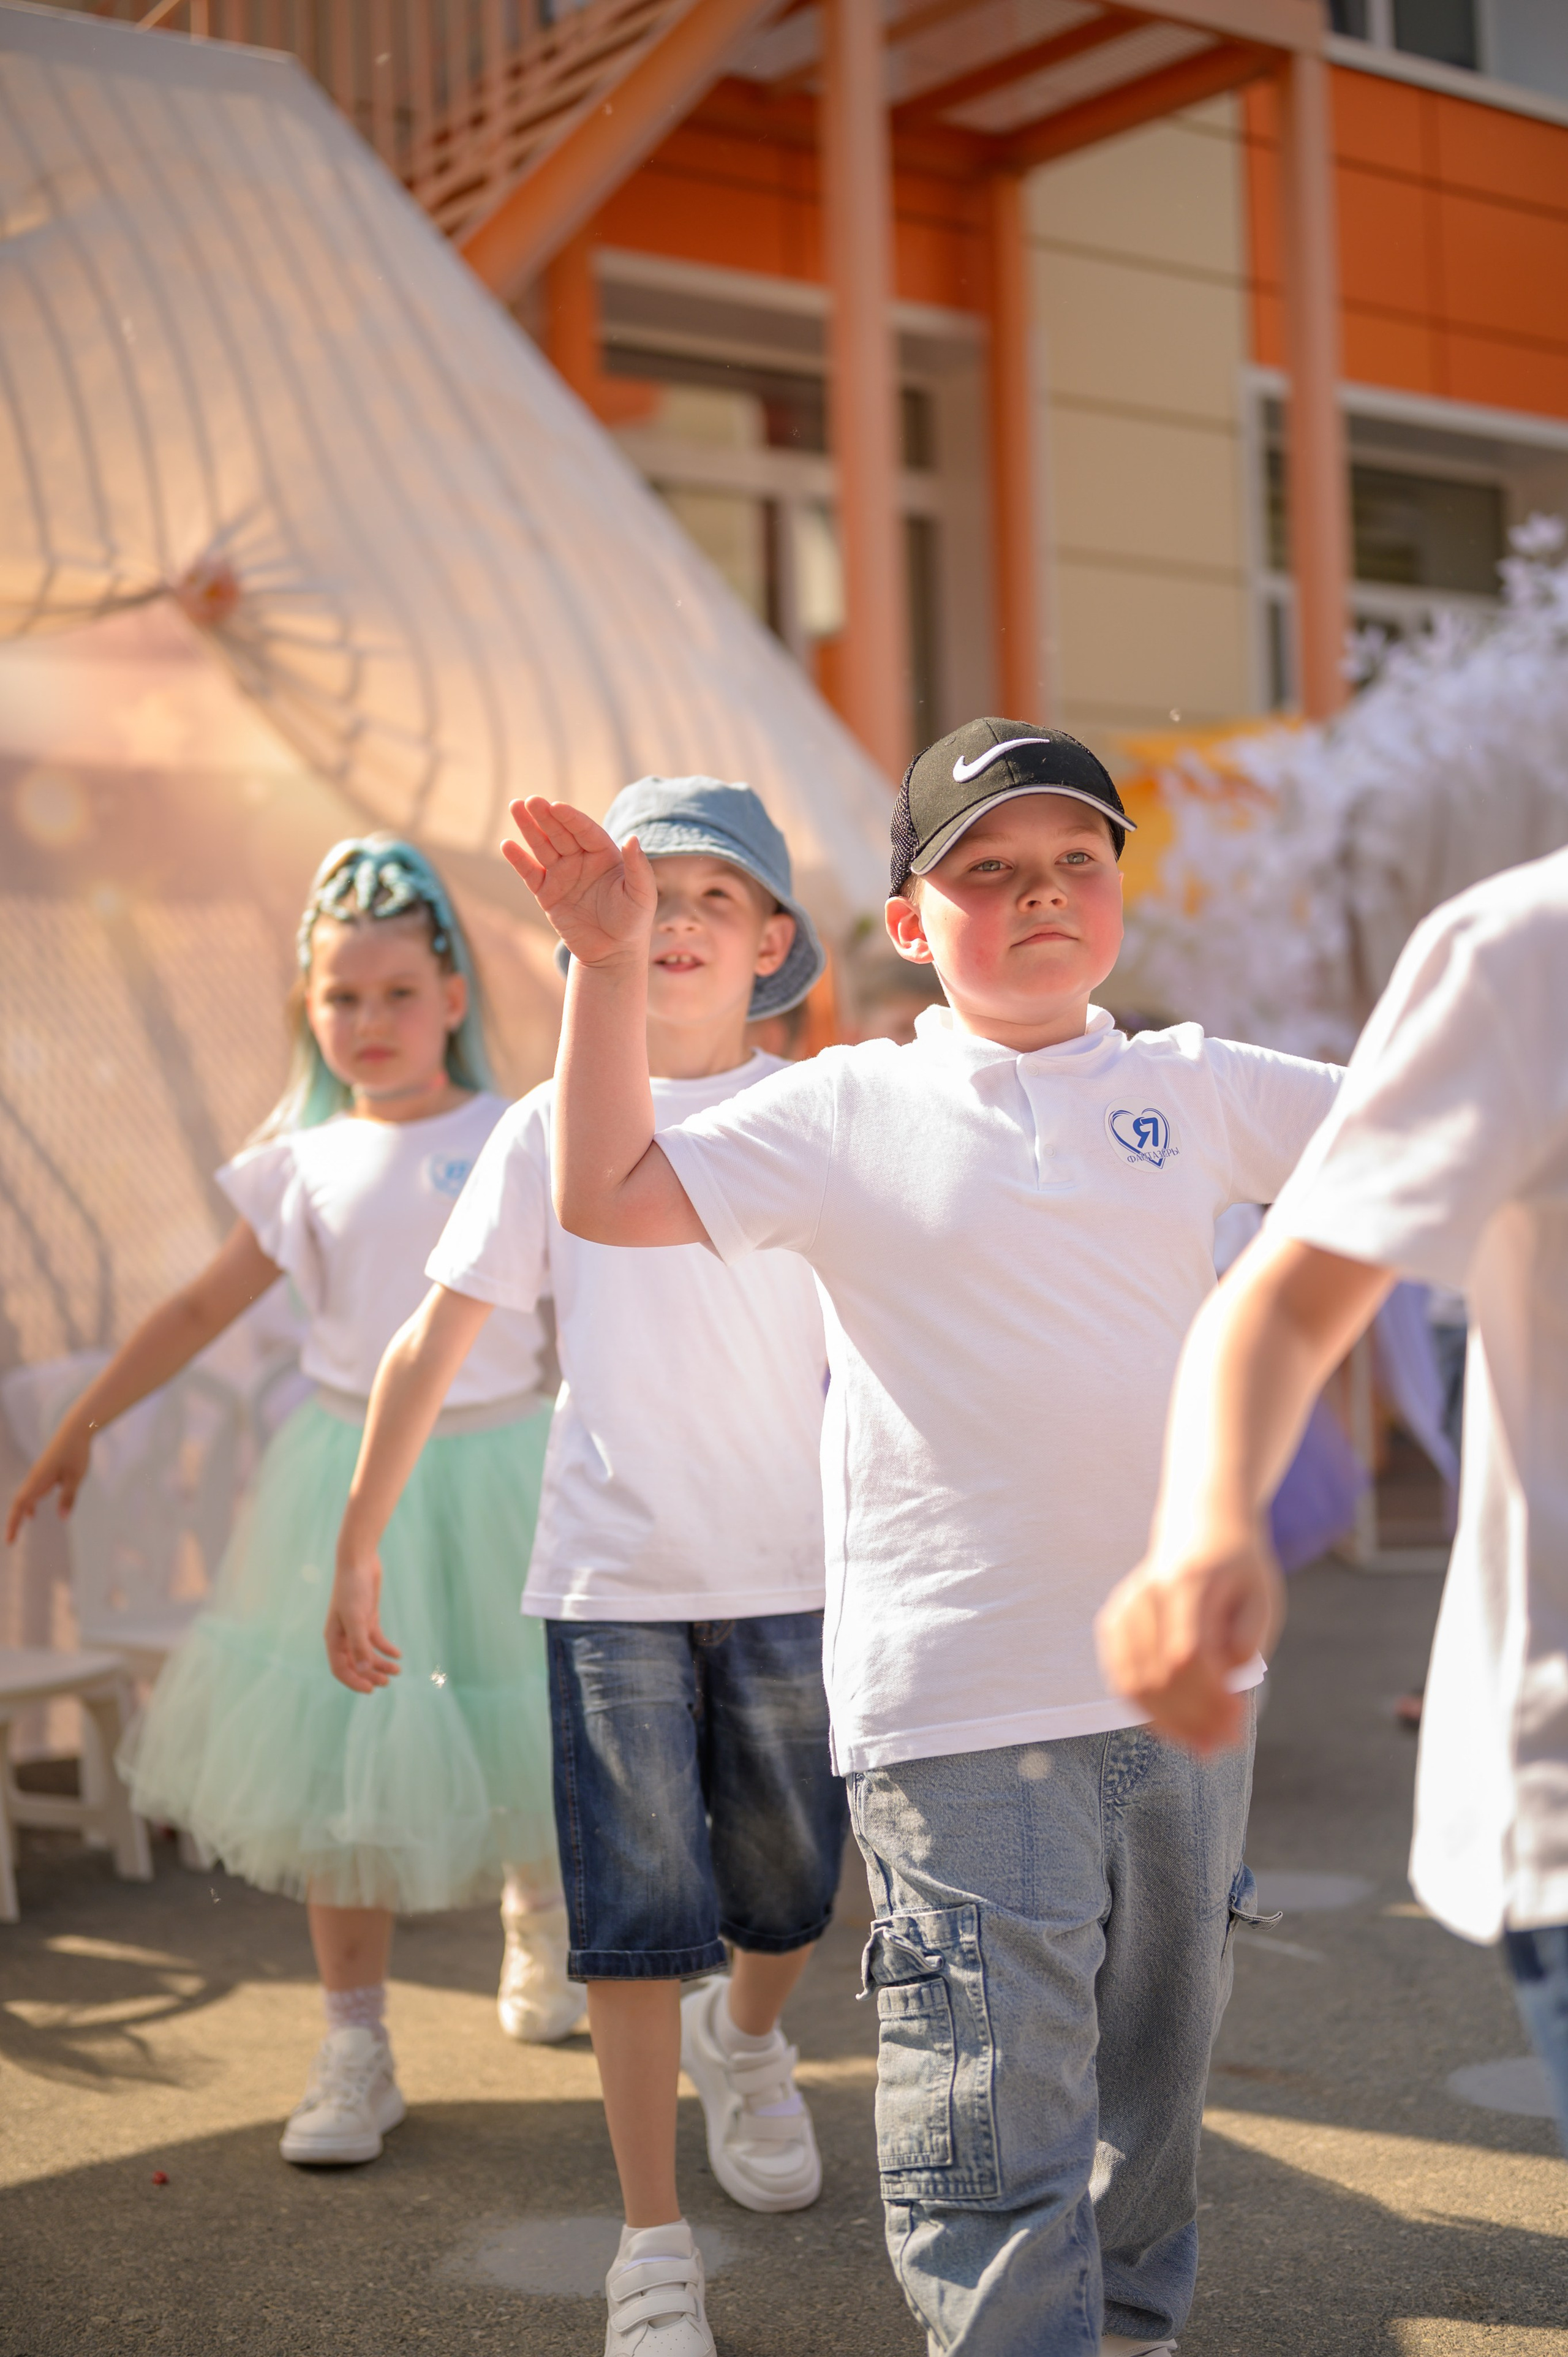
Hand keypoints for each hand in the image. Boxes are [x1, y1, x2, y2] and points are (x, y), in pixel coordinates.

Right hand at [6, 1421, 93, 1544]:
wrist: (75, 1430)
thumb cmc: (76, 1453)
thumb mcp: (76, 1477)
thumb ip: (68, 1497)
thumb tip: (62, 1518)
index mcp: (38, 1480)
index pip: (20, 1505)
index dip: (13, 1523)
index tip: (10, 1540)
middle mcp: (34, 1478)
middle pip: (18, 1503)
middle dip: (14, 1522)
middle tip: (11, 1541)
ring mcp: (37, 1474)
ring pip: (24, 1497)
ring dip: (20, 1513)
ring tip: (17, 1531)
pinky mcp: (43, 1472)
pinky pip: (31, 1491)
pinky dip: (29, 1504)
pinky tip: (32, 1513)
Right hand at [325, 1554, 400, 1693]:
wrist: (359, 1561)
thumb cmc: (352, 1588)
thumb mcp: (357, 1617)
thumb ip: (359, 1645)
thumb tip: (362, 1671)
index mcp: (333, 1638)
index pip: (340, 1669)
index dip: (354, 1681)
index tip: (371, 1689)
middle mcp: (343, 1636)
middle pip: (355, 1664)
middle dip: (370, 1675)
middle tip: (387, 1683)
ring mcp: (356, 1627)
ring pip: (367, 1654)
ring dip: (381, 1664)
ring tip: (397, 1671)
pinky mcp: (367, 1618)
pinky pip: (376, 1640)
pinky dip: (386, 1649)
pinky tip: (398, 1655)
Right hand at [502, 798, 655, 969]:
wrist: (612, 954)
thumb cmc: (632, 922)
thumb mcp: (641, 895)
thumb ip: (638, 867)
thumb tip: (632, 838)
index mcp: (604, 854)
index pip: (585, 830)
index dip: (571, 818)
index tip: (556, 806)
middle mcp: (581, 859)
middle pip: (560, 833)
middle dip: (546, 816)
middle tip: (531, 800)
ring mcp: (562, 875)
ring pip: (542, 846)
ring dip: (529, 828)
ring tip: (515, 807)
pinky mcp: (547, 893)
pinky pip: (530, 873)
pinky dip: (519, 860)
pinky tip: (507, 845)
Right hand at [1095, 1532, 1282, 1753]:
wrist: (1201, 1527)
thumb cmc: (1239, 1568)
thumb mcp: (1261, 1595)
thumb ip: (1246, 1639)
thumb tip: (1225, 1686)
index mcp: (1188, 1582)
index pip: (1187, 1653)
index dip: (1209, 1697)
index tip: (1238, 1722)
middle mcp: (1147, 1594)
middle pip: (1157, 1673)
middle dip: (1192, 1718)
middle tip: (1225, 1744)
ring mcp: (1124, 1607)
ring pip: (1133, 1682)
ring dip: (1169, 1724)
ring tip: (1203, 1746)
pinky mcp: (1113, 1622)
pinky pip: (1121, 1678)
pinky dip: (1146, 1711)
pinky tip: (1174, 1731)